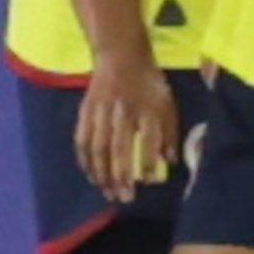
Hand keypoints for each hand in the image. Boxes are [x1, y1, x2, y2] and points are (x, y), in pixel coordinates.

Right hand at [78, 46, 181, 203]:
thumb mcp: (167, 103)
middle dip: (121, 176)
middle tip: (124, 198)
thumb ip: (170, 132)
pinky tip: (91, 175)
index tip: (148, 183)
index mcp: (147, 108)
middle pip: (120, 148)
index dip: (148, 162)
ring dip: (102, 173)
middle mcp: (123, 111)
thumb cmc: (149, 83)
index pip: (148, 140)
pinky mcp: (86, 110)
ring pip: (98, 147)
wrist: (121, 55)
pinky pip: (82, 139)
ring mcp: (102, 111)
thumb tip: (170, 161)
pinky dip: (85, 160)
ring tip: (107, 191)